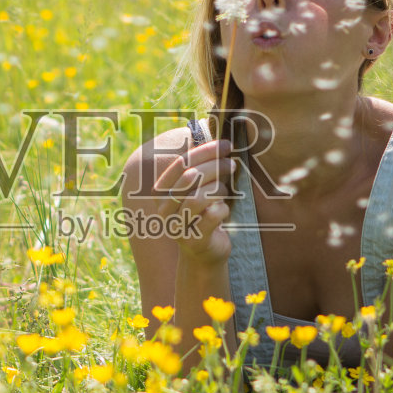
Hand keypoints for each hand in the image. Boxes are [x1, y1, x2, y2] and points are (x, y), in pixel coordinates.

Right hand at [147, 138, 234, 263]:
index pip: (181, 164)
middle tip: (232, 162)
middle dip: (215, 166)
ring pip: (200, 197)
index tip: (225, 144)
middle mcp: (164, 210)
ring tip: (227, 188)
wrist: (203, 254)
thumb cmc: (202, 215)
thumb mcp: (196, 191)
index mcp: (160, 193)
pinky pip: (213, 215)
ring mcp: (177, 227)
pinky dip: (223, 208)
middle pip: (191, 178)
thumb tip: (215, 137)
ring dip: (219, 188)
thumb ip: (199, 169)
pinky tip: (224, 210)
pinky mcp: (194, 241)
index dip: (204, 151)